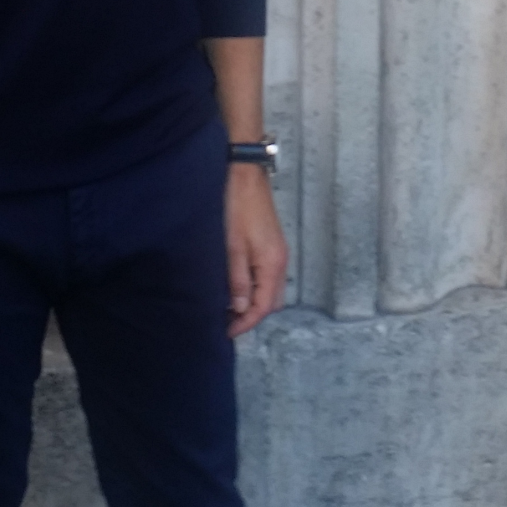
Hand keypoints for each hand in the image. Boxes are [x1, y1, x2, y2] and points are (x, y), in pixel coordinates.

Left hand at [225, 165, 287, 337]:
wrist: (244, 174)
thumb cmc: (237, 206)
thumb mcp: (232, 247)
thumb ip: (238, 280)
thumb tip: (242, 309)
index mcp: (272, 264)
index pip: (264, 307)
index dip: (246, 323)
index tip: (227, 332)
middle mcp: (280, 261)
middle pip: (271, 302)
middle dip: (251, 316)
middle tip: (226, 322)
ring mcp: (277, 252)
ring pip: (270, 289)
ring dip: (253, 302)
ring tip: (228, 307)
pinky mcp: (271, 244)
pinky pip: (267, 276)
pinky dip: (254, 287)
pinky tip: (236, 286)